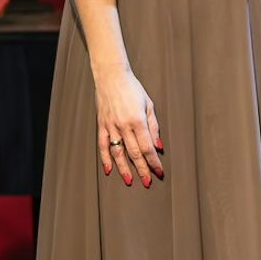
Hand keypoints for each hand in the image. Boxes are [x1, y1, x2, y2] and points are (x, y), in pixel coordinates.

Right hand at [94, 63, 163, 187]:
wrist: (111, 76)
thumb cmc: (133, 89)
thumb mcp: (149, 105)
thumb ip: (154, 127)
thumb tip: (159, 146)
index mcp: (138, 121)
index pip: (147, 147)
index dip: (154, 162)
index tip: (159, 172)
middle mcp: (124, 126)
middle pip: (134, 153)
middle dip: (142, 169)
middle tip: (147, 182)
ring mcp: (111, 126)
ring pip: (118, 153)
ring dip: (124, 168)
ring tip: (129, 181)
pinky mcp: (102, 125)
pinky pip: (103, 145)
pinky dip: (105, 159)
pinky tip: (109, 170)